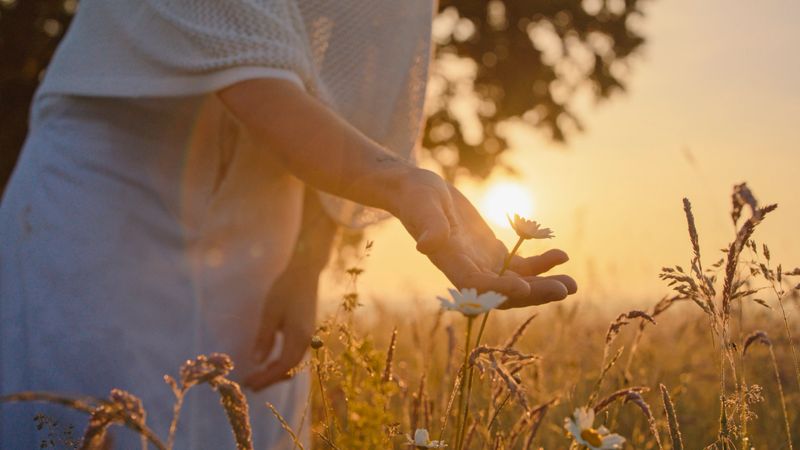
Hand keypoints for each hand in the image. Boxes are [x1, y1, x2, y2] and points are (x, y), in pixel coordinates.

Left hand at [242, 189, 335, 390]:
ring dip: (276, 372)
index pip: (282, 366)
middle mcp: (307, 339)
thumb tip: (257, 361)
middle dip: (269, 379)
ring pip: (293, 363)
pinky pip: (295, 354)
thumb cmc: (285, 289)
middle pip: (289, 368)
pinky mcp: (306, 331)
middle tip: (250, 385)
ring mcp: (308, 336)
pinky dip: (282, 363)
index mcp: (298, 335)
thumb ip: (264, 337)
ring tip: (257, 377)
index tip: (249, 383)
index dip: (266, 377)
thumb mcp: (270, 312)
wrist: (305, 273)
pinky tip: (270, 362)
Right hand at [391, 170, 576, 306]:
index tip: (525, 286)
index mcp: (450, 262)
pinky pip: (520, 266)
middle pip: (503, 292)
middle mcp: (467, 270)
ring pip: (517, 282)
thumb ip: (429, 226)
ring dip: (544, 284)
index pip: (477, 284)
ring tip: (572, 284)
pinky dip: (541, 264)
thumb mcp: (423, 207)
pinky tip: (561, 257)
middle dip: (535, 292)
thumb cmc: (417, 196)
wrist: (417, 192)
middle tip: (565, 289)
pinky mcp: (492, 253)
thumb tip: (426, 246)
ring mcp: (482, 263)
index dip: (500, 288)